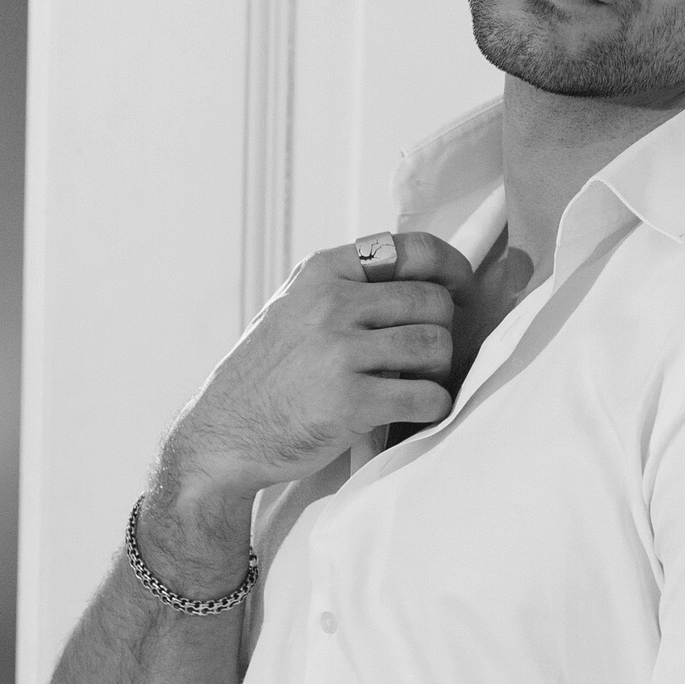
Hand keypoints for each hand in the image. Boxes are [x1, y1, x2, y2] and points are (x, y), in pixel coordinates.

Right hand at [162, 234, 473, 515]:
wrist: (223, 434)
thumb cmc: (268, 374)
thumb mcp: (296, 307)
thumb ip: (349, 287)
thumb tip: (431, 278)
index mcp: (323, 272)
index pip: (415, 249)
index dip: (453, 270)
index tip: (461, 293)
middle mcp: (331, 304)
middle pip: (434, 302)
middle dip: (443, 331)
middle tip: (429, 357)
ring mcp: (339, 352)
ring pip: (436, 347)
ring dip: (439, 371)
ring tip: (418, 384)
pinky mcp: (350, 403)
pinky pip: (427, 397)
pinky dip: (434, 407)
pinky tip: (417, 412)